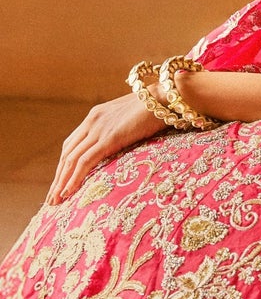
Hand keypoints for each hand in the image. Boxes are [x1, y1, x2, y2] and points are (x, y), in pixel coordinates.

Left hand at [47, 92, 163, 203]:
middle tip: (52, 198)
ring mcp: (100, 128)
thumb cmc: (158, 108)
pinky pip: (85, 161)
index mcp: (96, 115)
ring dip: (61, 182)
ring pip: (71, 159)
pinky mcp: (109, 137)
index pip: (72, 143)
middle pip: (67, 153)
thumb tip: (122, 144)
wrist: (169, 96)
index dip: (64, 165)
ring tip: (56, 201)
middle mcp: (93, 120)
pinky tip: (68, 192)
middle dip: (59, 177)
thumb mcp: (132, 119)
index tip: (60, 182)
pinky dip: (74, 178)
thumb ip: (121, 129)